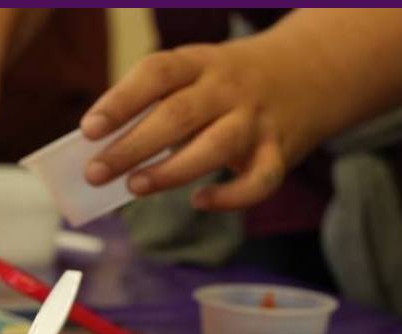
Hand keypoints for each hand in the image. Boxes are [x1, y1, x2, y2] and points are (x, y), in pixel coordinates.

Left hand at [77, 34, 314, 212]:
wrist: (314, 69)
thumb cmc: (229, 84)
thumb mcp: (196, 76)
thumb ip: (157, 108)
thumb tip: (104, 156)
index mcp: (200, 63)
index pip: (157, 73)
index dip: (121, 101)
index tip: (88, 129)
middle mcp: (229, 88)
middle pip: (179, 115)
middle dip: (132, 146)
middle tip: (95, 173)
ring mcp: (257, 119)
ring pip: (216, 145)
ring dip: (172, 170)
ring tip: (135, 187)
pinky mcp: (281, 150)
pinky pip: (259, 179)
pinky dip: (230, 197)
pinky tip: (200, 202)